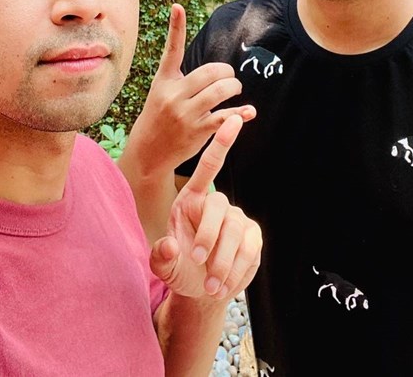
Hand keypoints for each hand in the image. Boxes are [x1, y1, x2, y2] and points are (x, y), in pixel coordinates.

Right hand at [130, 4, 255, 173]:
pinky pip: (224, 117)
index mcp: (164, 80)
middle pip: (209, 72)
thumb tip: (210, 67)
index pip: (171, 50)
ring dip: (234, 88)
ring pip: (219, 91)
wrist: (148, 151)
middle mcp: (173, 94)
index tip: (178, 6)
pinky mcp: (197, 131)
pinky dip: (240, 113)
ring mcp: (185, 113)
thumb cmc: (159, 115)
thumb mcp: (162, 91)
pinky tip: (249, 111)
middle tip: (230, 77)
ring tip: (235, 90)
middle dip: (226, 72)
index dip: (175, 27)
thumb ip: (181, 77)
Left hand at [150, 115, 261, 299]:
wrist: (201, 292)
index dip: (222, 143)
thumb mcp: (164, 266)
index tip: (233, 120)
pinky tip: (225, 283)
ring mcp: (237, 220)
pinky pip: (249, 248)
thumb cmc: (179, 269)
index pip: (209, 166)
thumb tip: (169, 246)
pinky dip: (236, 270)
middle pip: (218, 206)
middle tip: (196, 261)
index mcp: (191, 200)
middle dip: (208, 236)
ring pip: (235, 232)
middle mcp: (216, 205)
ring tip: (210, 283)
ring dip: (222, 261)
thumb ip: (161, 257)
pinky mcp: (252, 238)